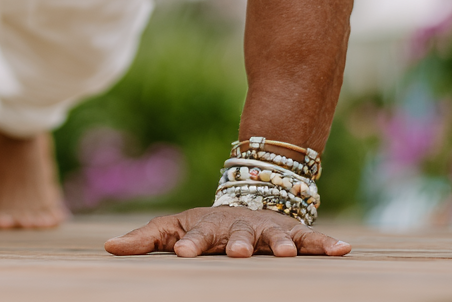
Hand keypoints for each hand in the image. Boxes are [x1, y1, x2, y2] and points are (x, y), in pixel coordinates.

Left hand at [104, 206, 350, 257]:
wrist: (244, 198)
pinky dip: (326, 244)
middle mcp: (239, 227)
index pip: (196, 236)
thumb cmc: (202, 226)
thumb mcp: (171, 229)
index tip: (185, 254)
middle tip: (238, 252)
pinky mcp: (293, 234)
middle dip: (238, 243)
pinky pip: (311, 239)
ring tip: (286, 253)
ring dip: (281, 244)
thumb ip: (143, 241)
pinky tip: (344, 251)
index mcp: (208, 228)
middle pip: (238, 234)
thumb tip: (107, 249)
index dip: (190, 244)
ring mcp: (267, 230)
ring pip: (276, 235)